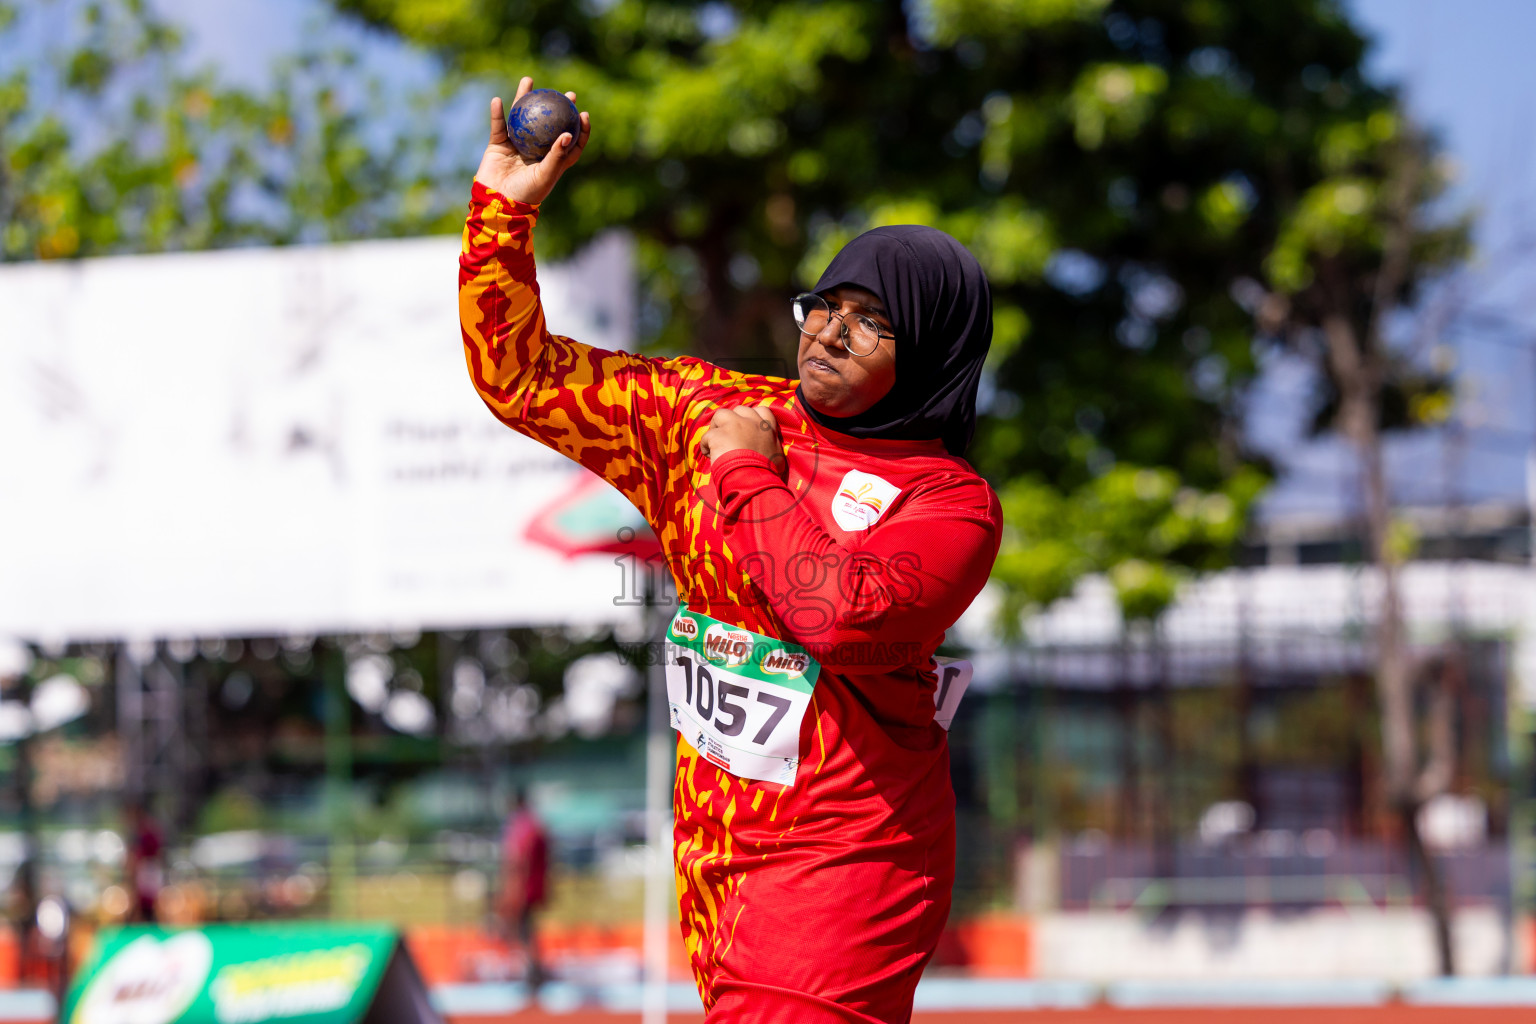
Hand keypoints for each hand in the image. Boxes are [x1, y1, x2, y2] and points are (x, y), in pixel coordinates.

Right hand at [475, 77, 590, 205]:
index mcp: (552, 160)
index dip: (580, 128)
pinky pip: (499, 126)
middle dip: (557, 107)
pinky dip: (498, 113)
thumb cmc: (527, 193)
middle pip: (549, 124)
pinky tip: (498, 100)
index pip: (571, 142)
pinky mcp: (498, 145)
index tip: (583, 113)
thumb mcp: (546, 175)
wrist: (498, 203)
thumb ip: (557, 155)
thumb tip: (569, 133)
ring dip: (524, 98)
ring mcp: (517, 146)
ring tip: (529, 80)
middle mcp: (536, 150)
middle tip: (564, 93)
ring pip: (522, 117)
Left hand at [699, 405, 785, 469]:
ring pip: (720, 414)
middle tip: (730, 436)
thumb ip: (772, 448)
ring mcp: (734, 426)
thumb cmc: (767, 472)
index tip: (746, 428)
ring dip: (717, 427)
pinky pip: (707, 436)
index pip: (761, 410)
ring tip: (716, 441)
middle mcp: (751, 422)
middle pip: (739, 410)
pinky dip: (706, 445)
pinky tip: (709, 455)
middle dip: (732, 420)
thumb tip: (771, 452)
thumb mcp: (777, 458)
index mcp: (767, 428)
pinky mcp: (718, 435)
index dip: (751, 417)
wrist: (754, 480)